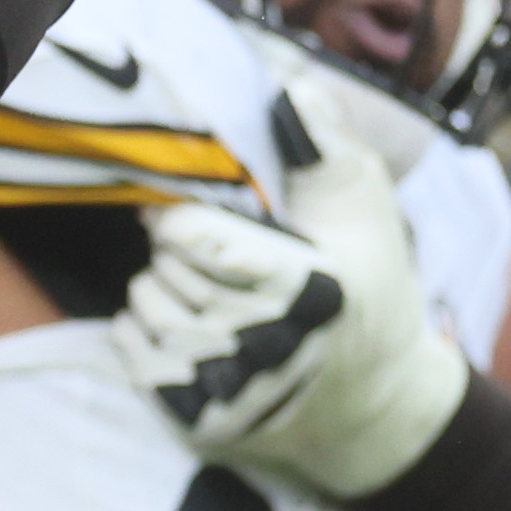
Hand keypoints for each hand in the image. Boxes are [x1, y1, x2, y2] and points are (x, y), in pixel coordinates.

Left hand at [115, 81, 467, 499]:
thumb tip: (293, 86)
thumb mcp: (366, 205)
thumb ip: (328, 144)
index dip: (179, 216)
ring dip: (158, 285)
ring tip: (194, 282)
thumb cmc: (367, 283)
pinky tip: (180, 318)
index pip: (196, 241)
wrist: (375, 400)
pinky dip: (143, 328)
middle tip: (199, 244)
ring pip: (148, 310)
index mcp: (311, 288)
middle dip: (174, 249)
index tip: (186, 209)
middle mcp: (268, 348)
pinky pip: (135, 355)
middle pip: (169, 271)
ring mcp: (233, 394)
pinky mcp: (204, 424)